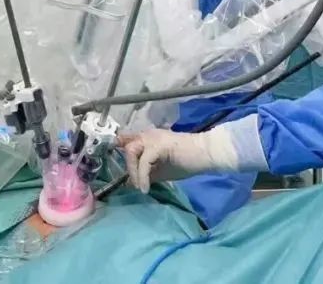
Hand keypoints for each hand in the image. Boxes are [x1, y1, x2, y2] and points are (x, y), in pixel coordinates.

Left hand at [119, 128, 238, 193]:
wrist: (206, 154)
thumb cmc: (187, 161)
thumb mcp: (162, 170)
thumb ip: (147, 174)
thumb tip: (131, 184)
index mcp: (149, 138)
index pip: (127, 139)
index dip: (118, 149)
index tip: (115, 166)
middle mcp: (148, 134)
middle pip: (126, 145)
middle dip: (126, 166)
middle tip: (133, 183)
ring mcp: (153, 138)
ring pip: (132, 151)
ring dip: (133, 171)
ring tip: (140, 187)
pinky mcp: (160, 145)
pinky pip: (144, 161)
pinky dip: (142, 176)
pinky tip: (146, 187)